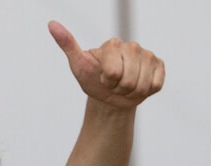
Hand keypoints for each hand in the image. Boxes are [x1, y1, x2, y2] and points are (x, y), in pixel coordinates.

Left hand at [48, 21, 163, 109]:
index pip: (112, 73)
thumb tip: (51, 24)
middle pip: (128, 80)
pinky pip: (156, 85)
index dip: (107, 82)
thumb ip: (67, 44)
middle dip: (119, 89)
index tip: (102, 78)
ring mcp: (147, 55)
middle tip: (114, 85)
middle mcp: (131, 46)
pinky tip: (139, 86)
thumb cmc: (92, 79)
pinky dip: (147, 92)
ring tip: (124, 87)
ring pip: (142, 84)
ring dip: (132, 92)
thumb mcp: (78, 65)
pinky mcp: (159, 65)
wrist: (109, 96)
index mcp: (112, 44)